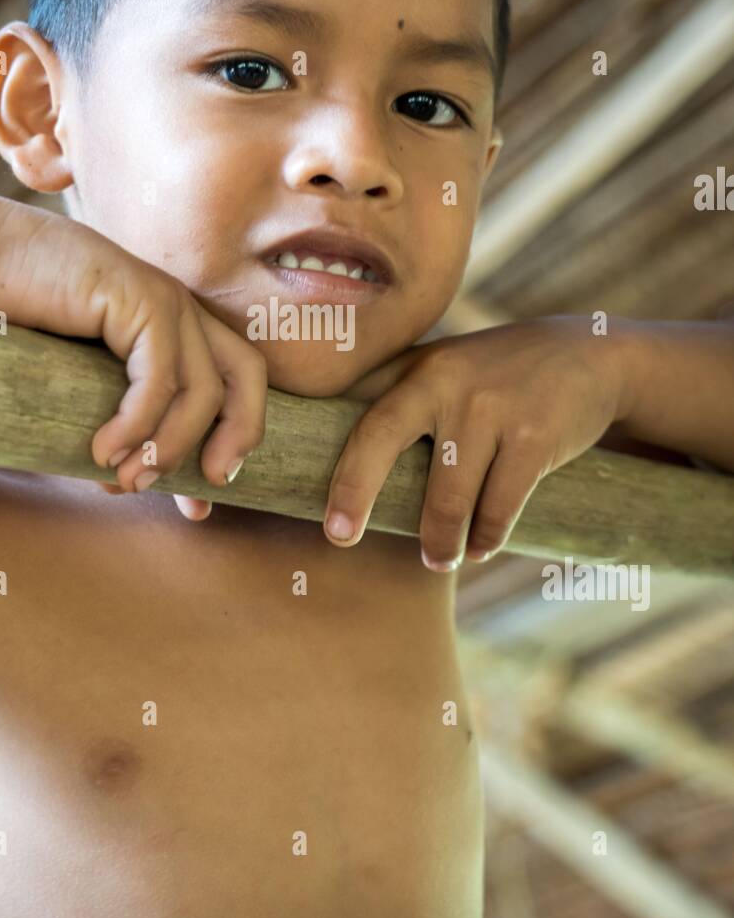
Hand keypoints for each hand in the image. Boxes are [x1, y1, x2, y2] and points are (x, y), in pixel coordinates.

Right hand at [0, 200, 266, 514]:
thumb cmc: (15, 325)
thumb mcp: (81, 385)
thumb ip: (117, 422)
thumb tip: (133, 485)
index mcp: (176, 326)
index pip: (232, 384)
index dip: (230, 444)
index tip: (197, 507)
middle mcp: (180, 310)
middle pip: (246, 377)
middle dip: (236, 439)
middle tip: (201, 492)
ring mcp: (164, 300)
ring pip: (202, 390)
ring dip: (168, 448)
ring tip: (126, 481)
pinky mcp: (138, 298)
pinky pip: (159, 379)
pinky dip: (139, 425)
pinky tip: (103, 451)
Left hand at [325, 316, 629, 569]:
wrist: (591, 357)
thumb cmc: (500, 375)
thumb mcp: (448, 367)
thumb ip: (397, 393)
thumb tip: (328, 447)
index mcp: (417, 369)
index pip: (362, 417)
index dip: (336, 467)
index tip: (326, 520)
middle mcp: (445, 381)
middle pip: (380, 440)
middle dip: (354, 493)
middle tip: (341, 539)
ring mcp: (490, 407)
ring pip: (448, 497)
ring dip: (441, 541)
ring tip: (440, 560)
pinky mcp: (534, 436)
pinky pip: (499, 506)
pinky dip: (488, 537)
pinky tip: (482, 548)